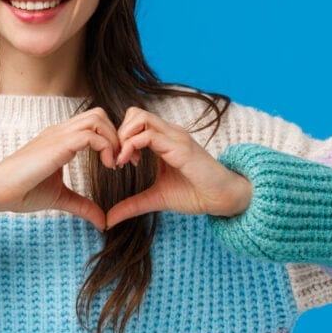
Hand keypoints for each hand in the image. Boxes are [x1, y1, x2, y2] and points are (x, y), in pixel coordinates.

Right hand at [0, 107, 117, 231]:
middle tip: (122, 162)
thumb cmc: (22, 192)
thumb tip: (102, 221)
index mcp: (60, 139)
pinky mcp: (57, 145)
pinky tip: (108, 166)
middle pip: (99, 114)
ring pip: (97, 118)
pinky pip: (91, 135)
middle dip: (117, 135)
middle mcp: (60, 132)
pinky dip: (106, 147)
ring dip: (113, 139)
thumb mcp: (60, 198)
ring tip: (114, 164)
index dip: (111, 139)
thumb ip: (82, 205)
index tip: (118, 164)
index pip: (93, 123)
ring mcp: (58, 135)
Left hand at [106, 107, 252, 228]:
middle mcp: (169, 133)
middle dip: (118, 134)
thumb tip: (109, 219)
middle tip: (118, 158)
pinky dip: (131, 146)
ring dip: (123, 137)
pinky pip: (149, 135)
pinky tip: (131, 163)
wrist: (222, 199)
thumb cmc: (194, 194)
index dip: (120, 138)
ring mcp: (175, 137)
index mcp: (164, 139)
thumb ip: (132, 204)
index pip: (135, 121)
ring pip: (139, 117)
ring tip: (123, 160)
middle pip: (134, 113)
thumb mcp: (156, 198)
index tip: (118, 161)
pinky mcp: (180, 147)